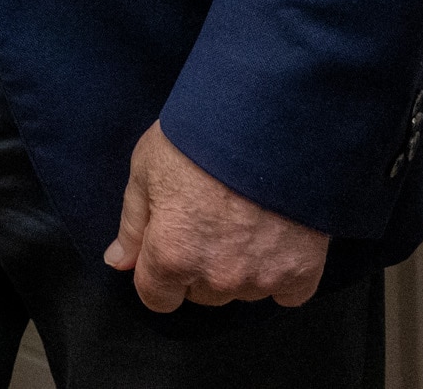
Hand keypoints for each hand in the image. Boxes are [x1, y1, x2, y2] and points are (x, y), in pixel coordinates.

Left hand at [105, 121, 328, 309]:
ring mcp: (262, 277)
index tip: (166, 248)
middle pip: (201, 294)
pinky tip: (274, 238)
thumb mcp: (145, 171)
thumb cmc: (198, 141)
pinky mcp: (303, 271)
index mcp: (172, 255)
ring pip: (242, 292)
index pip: (156, 298)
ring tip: (242, 221)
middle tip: (206, 221)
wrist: (267, 125)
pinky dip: (281, 273)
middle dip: (197, 267)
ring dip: (238, 269)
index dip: (156, 274)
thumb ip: (132, 225)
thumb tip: (119, 261)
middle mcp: (217, 277)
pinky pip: (288, 292)